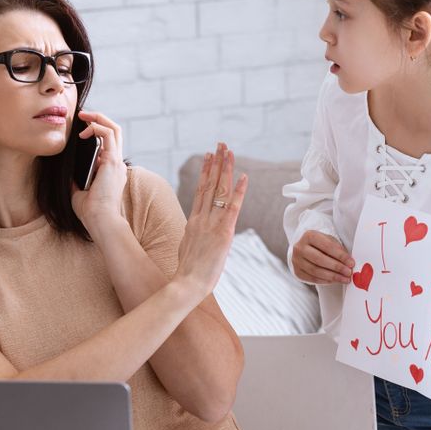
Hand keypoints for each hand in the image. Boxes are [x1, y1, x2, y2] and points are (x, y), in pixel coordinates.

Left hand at [70, 109, 127, 234]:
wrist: (101, 221)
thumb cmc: (91, 212)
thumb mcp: (78, 192)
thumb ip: (75, 181)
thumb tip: (64, 172)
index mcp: (111, 171)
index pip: (108, 145)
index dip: (96, 134)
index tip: (80, 132)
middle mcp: (116, 164)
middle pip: (114, 132)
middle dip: (99, 120)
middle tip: (83, 116)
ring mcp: (117, 161)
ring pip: (114, 129)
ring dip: (98, 118)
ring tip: (83, 116)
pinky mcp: (112, 160)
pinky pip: (108, 134)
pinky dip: (97, 126)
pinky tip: (84, 130)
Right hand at [172, 143, 247, 299]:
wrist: (186, 284)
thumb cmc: (187, 273)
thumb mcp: (187, 248)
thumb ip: (193, 235)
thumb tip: (195, 231)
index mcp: (193, 222)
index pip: (200, 191)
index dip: (205, 172)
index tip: (209, 157)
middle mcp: (201, 218)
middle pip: (209, 184)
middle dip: (215, 163)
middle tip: (220, 145)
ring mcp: (211, 224)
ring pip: (219, 190)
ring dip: (225, 169)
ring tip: (228, 151)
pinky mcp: (223, 233)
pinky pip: (232, 207)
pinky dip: (238, 191)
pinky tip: (244, 177)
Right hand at [291, 229, 353, 283]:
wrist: (305, 249)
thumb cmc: (321, 245)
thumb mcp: (329, 241)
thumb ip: (338, 250)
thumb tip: (349, 264)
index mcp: (309, 236)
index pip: (327, 246)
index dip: (340, 256)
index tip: (351, 263)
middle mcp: (300, 247)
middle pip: (319, 259)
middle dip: (336, 267)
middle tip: (348, 273)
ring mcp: (296, 260)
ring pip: (315, 271)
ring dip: (332, 276)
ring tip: (344, 279)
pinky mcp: (297, 271)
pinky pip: (312, 279)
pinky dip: (325, 281)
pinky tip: (334, 280)